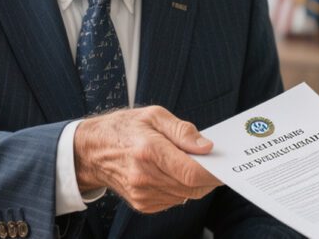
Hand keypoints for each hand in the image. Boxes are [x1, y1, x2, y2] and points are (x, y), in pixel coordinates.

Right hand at [74, 105, 221, 212]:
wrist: (92, 150)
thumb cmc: (124, 128)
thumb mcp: (154, 115)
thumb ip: (183, 131)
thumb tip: (206, 146)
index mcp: (149, 151)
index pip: (191, 172)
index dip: (213, 172)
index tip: (226, 165)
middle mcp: (144, 176)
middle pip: (192, 187)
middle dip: (208, 176)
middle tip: (213, 161)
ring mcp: (142, 193)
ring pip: (186, 195)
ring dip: (195, 182)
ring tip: (190, 162)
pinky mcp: (142, 204)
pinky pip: (174, 200)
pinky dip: (181, 188)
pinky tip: (174, 172)